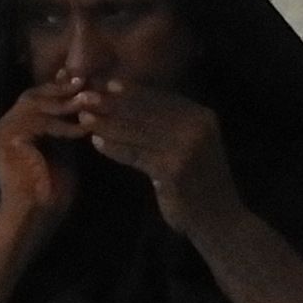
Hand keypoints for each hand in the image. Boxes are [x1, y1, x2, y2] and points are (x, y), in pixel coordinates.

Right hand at [0, 75, 84, 222]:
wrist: (34, 217)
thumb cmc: (52, 191)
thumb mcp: (63, 149)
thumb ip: (66, 126)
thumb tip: (85, 101)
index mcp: (13, 129)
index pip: (36, 98)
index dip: (60, 86)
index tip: (85, 79)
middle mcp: (2, 127)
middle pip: (32, 96)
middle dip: (62, 89)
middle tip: (89, 83)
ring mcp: (0, 132)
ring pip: (34, 105)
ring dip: (66, 103)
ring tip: (91, 100)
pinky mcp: (4, 139)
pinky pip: (37, 123)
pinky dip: (62, 124)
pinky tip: (83, 128)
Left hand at [66, 78, 233, 215]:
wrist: (219, 218)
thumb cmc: (199, 180)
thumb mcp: (190, 144)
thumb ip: (167, 123)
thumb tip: (128, 101)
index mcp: (202, 116)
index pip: (160, 97)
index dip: (130, 90)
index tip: (104, 83)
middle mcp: (197, 128)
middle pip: (147, 111)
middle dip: (113, 103)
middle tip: (84, 97)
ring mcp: (187, 149)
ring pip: (138, 131)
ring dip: (108, 124)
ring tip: (84, 118)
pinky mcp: (174, 170)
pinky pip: (137, 155)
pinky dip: (116, 148)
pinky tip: (97, 142)